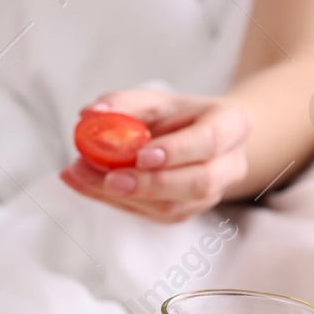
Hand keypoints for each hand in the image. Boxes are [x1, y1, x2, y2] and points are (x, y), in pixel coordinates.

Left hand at [60, 89, 250, 222]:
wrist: (193, 139)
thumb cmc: (176, 116)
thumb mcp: (154, 100)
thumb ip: (124, 104)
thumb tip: (91, 114)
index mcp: (232, 125)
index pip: (210, 141)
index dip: (177, 151)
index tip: (142, 156)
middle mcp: (229, 165)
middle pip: (197, 182)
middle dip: (150, 183)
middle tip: (109, 178)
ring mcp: (210, 195)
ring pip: (172, 206)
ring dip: (123, 194)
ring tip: (81, 173)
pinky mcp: (185, 212)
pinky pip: (151, 213)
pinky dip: (113, 200)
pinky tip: (83, 183)